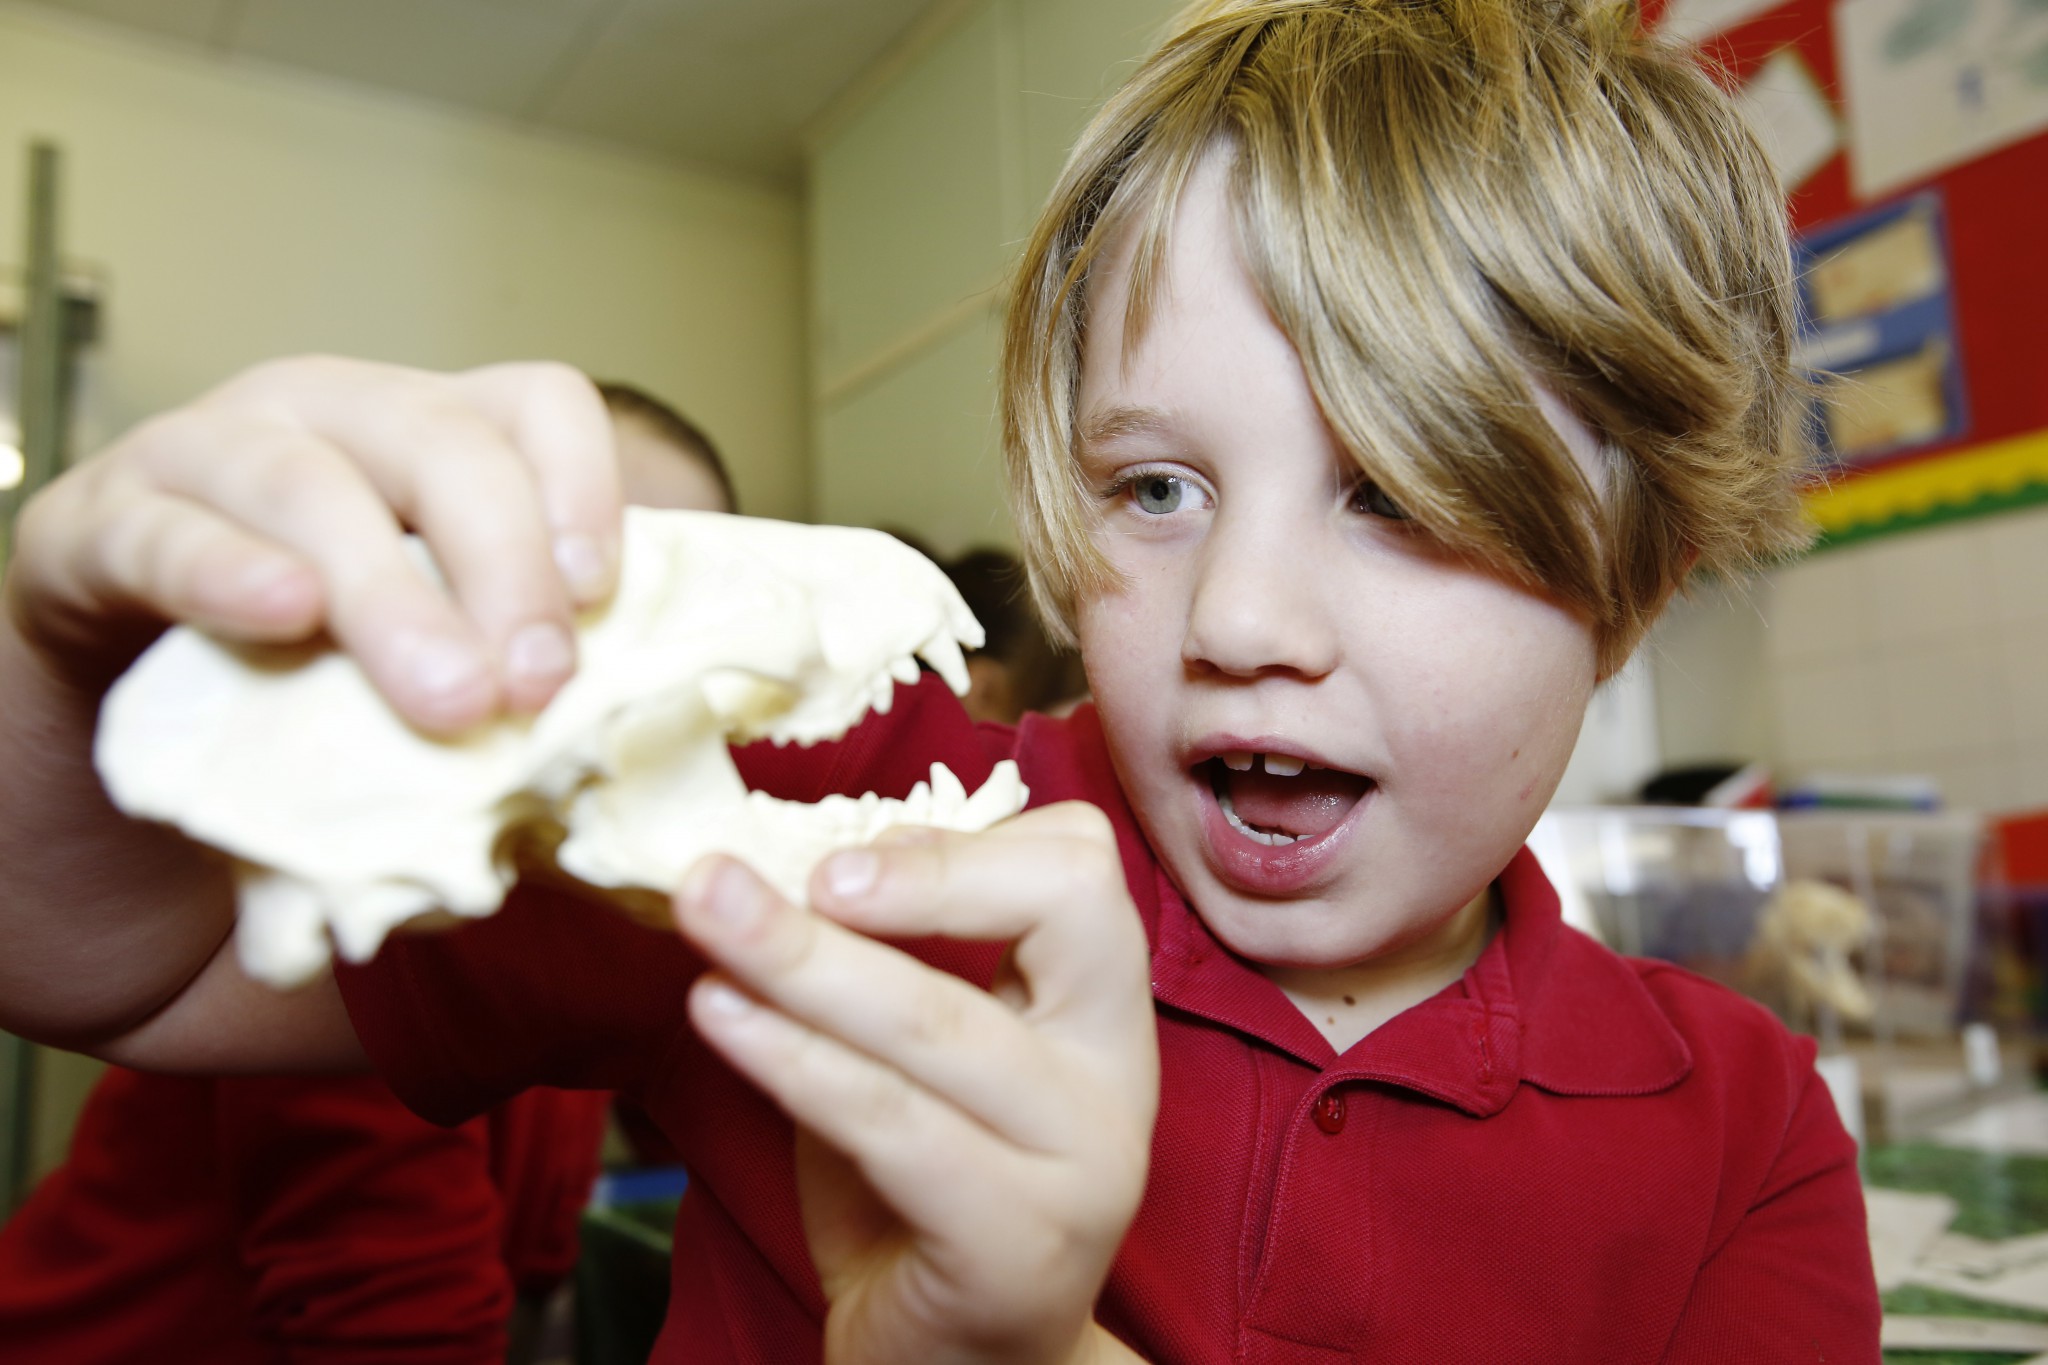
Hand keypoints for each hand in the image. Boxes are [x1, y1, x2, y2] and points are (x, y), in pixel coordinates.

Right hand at [6, 355, 620, 728]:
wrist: (129, 693)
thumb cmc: (315, 666)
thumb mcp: (429, 643)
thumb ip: (507, 658)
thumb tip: (613, 740)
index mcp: (429, 429)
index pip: (536, 402)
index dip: (582, 486)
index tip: (602, 595)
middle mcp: (326, 410)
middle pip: (438, 442)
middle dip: (503, 567)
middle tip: (535, 686)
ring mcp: (207, 450)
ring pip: (310, 484)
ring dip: (389, 595)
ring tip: (450, 697)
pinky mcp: (99, 522)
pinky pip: (167, 534)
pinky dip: (229, 572)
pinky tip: (285, 615)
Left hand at [674, 804, 1159, 1364]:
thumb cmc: (920, 1199)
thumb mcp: (916, 1059)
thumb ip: (890, 964)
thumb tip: (791, 857)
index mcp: (1099, 1007)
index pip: (1082, 866)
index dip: (963, 840)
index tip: (844, 854)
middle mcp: (1114, 1070)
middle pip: (1062, 907)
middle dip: (915, 869)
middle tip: (783, 863)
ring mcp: (1082, 1159)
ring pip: (943, 1021)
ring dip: (804, 958)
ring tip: (705, 912)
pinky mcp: (1015, 1242)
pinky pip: (891, 1124)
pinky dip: (793, 1060)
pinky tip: (718, 1016)